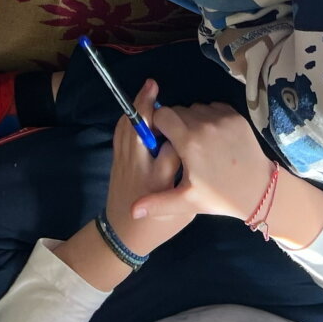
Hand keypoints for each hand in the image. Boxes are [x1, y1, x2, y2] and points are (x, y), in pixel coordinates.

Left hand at [104, 80, 189, 257]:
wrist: (123, 236)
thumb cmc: (159, 226)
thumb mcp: (186, 211)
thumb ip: (194, 184)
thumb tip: (206, 159)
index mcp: (160, 180)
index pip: (172, 147)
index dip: (179, 130)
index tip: (190, 117)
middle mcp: (140, 166)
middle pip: (140, 129)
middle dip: (146, 106)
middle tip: (154, 85)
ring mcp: (125, 161)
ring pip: (127, 127)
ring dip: (136, 107)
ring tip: (149, 88)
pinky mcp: (116, 160)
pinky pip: (120, 133)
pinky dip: (128, 118)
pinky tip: (137, 108)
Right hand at [130, 103, 272, 226]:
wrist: (260, 191)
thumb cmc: (220, 197)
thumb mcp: (187, 201)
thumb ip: (157, 203)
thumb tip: (132, 210)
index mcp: (189, 141)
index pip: (162, 115)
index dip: (159, 125)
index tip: (162, 140)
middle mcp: (204, 123)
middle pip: (177, 111)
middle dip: (175, 124)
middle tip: (181, 146)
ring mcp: (221, 118)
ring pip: (195, 109)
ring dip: (191, 120)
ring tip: (198, 143)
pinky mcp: (235, 115)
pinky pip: (212, 108)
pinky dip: (208, 118)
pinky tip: (212, 137)